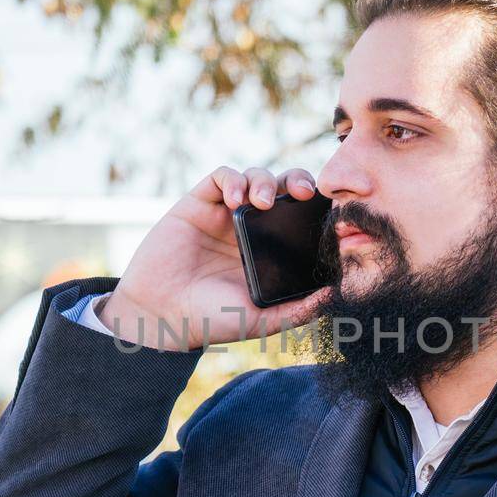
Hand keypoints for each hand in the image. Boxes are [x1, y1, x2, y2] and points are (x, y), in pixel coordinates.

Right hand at [98, 165, 333, 349]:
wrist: (162, 315)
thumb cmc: (211, 320)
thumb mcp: (262, 320)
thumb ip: (298, 310)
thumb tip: (334, 295)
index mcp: (270, 248)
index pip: (299, 215)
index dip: (315, 205)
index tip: (327, 210)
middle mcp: (250, 227)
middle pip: (282, 188)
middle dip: (297, 181)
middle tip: (304, 192)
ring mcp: (224, 213)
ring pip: (254, 177)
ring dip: (264, 181)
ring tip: (262, 201)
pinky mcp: (198, 203)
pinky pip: (221, 177)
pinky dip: (234, 180)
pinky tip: (236, 199)